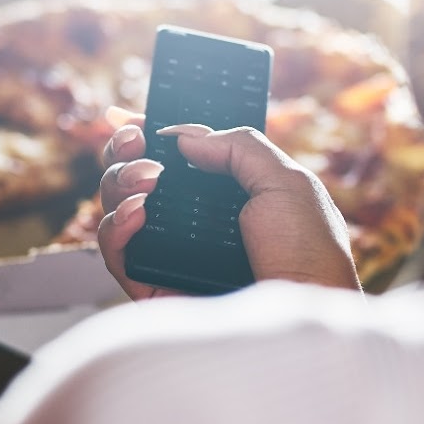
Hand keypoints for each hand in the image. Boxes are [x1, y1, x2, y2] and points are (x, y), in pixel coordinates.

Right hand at [96, 109, 359, 300]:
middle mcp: (194, 223)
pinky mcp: (153, 285)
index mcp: (226, 195)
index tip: (128, 116)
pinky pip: (114, 251)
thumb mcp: (287, 181)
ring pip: (118, 208)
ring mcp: (171, 253)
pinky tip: (138, 211)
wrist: (305, 307)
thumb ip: (239, 146)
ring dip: (120, 181)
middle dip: (126, 152)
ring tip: (147, 179)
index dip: (147, 135)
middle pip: (136, 178)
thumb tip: (185, 136)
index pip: (175, 159)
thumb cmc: (309, 254)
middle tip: (135, 141)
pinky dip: (116, 225)